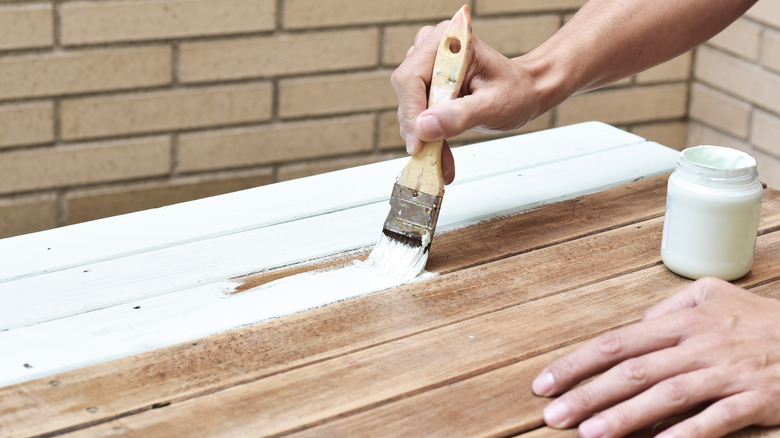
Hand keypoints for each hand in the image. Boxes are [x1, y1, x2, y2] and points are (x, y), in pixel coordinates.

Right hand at [390, 21, 550, 183]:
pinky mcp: (427, 84)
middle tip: (432, 156)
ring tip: (442, 158)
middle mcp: (434, 49)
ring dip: (423, 136)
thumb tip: (424, 128)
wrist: (525, 92)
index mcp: (450, 42)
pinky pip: (417, 113)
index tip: (419, 143)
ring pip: (409, 106)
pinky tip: (440, 154)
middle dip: (418, 128)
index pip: (411, 78)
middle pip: (407, 93)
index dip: (411, 112)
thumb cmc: (516, 91)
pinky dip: (428, 136)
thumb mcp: (493, 106)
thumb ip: (459, 115)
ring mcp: (428, 66)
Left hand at [532, 277, 779, 437]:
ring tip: (589, 434)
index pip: (617, 342)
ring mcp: (727, 373)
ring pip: (666, 395)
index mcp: (683, 322)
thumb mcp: (713, 296)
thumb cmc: (761, 321)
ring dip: (624, 417)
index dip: (578, 363)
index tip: (546, 382)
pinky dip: (685, 435)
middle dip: (588, 395)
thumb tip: (635, 325)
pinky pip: (716, 421)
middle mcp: (699, 345)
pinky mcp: (755, 400)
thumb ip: (669, 309)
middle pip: (633, 371)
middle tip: (553, 416)